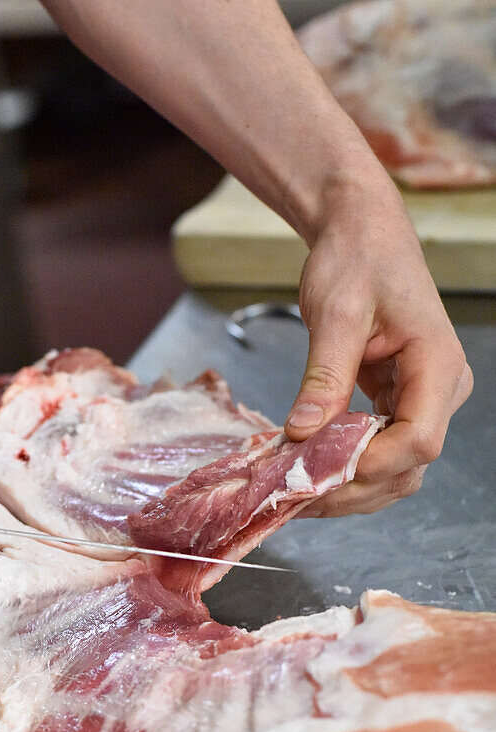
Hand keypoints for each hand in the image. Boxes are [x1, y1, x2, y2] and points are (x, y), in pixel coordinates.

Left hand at [285, 178, 472, 515]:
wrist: (362, 234)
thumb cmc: (357, 258)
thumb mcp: (335, 313)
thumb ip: (324, 376)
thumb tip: (303, 432)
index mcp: (438, 364)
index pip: (420, 439)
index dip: (371, 465)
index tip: (319, 472)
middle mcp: (440, 390)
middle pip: (407, 467)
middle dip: (351, 488)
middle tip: (293, 494)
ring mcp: (422, 401)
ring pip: (394, 470)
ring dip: (346, 487)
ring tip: (293, 488)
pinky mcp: (399, 405)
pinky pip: (378, 452)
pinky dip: (343, 467)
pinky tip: (306, 469)